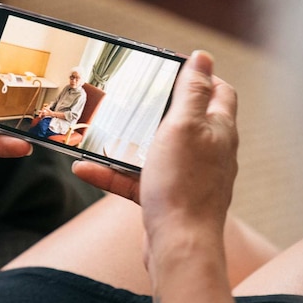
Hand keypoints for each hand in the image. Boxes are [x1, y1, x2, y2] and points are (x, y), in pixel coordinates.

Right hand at [72, 50, 237, 256]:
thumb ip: (191, 90)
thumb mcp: (182, 126)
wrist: (178, 246)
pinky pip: (135, 180)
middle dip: (154, 107)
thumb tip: (202, 56)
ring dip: (124, 142)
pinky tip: (84, 168)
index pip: (218, 91)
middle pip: (184, 119)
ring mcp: (187, 176)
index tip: (168, 67)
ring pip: (153, 150)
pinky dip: (111, 173)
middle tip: (129, 97)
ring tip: (98, 132)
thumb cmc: (183, 185)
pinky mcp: (166, 199)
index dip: (198, 75)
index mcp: (217, 129)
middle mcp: (207, 152)